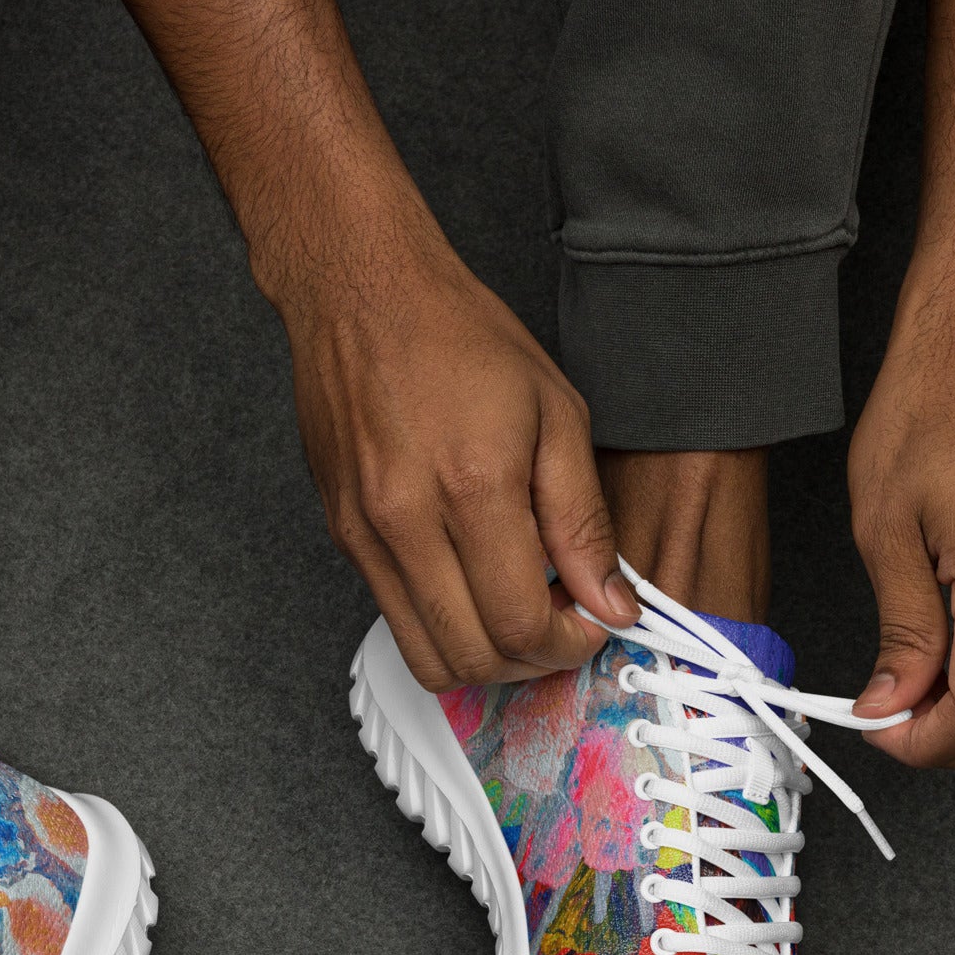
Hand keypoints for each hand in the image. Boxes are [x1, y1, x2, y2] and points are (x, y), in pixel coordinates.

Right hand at [270, 198, 637, 689]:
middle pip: (474, 658)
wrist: (360, 294)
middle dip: (532, 661)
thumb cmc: (459, 337)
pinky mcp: (344, 537)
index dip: (570, 642)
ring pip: (428, 658)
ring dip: (484, 658)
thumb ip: (583, 521)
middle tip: (562, 622)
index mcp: (474, 488)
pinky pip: (394, 619)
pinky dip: (443, 627)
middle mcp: (408, 522)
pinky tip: (473, 586)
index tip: (592, 619)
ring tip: (517, 613)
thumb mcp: (556, 414)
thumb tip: (611, 604)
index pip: (522, 624)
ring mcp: (366, 536)